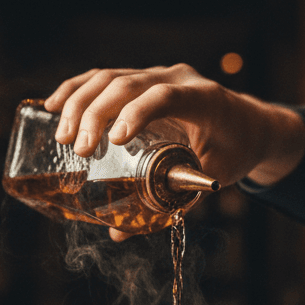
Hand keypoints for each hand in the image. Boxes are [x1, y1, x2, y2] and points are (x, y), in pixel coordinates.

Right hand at [44, 64, 304, 191]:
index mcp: (203, 98)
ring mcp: (157, 74)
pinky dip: (78, 89)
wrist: (249, 123)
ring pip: (110, 76)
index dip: (137, 113)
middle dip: (96, 114)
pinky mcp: (142, 78)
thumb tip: (118, 231)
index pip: (165, 97)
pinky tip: (55, 106)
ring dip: (80, 103)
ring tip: (62, 136)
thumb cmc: (234, 150)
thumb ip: (172, 202)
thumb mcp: (214, 177)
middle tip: (80, 150)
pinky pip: (104, 77)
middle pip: (128, 84)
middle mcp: (177, 78)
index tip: (114, 140)